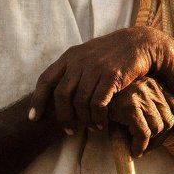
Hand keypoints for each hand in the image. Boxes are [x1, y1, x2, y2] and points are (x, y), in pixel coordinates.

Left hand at [29, 26, 167, 132]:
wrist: (139, 43)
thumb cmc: (111, 54)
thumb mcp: (86, 54)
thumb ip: (71, 69)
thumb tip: (53, 91)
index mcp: (70, 56)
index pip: (46, 79)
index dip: (37, 101)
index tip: (33, 118)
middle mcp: (79, 61)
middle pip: (61, 95)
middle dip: (63, 116)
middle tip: (68, 130)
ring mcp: (95, 68)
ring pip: (80, 102)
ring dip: (84, 120)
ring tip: (91, 128)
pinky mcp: (112, 76)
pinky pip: (98, 104)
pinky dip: (98, 118)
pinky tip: (101, 123)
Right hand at [109, 76, 173, 158]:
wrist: (85, 93)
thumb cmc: (110, 103)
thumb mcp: (134, 105)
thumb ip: (150, 115)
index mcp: (155, 85)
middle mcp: (151, 86)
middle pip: (170, 121)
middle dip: (160, 141)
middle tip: (145, 148)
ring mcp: (141, 94)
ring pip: (158, 128)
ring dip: (149, 145)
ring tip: (137, 148)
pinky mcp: (130, 104)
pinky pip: (144, 132)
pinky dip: (140, 145)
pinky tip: (132, 149)